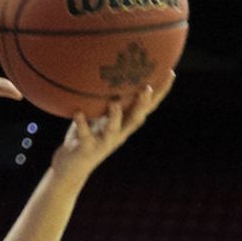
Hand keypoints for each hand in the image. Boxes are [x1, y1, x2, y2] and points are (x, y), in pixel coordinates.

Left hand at [52, 79, 170, 180]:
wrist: (70, 169)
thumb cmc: (85, 137)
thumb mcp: (98, 118)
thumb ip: (105, 101)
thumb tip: (108, 72)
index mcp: (124, 125)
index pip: (147, 108)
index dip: (160, 93)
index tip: (170, 73)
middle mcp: (118, 134)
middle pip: (135, 118)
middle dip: (143, 104)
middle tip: (148, 88)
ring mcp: (103, 143)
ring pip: (113, 129)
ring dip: (115, 115)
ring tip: (114, 101)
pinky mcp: (86, 149)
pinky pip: (84, 135)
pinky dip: (81, 123)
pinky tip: (77, 112)